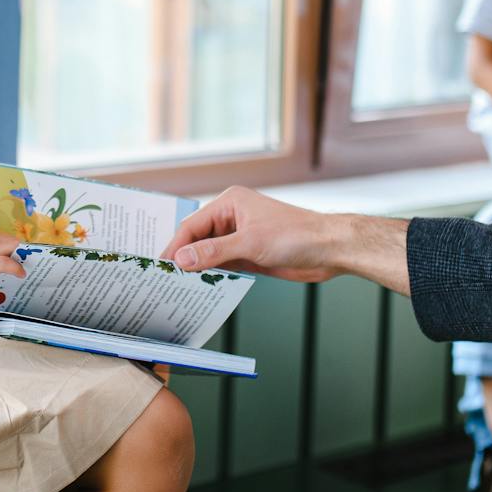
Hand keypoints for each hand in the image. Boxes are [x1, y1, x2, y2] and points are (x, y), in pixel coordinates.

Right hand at [0, 227, 24, 293]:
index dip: (7, 246)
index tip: (14, 254)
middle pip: (8, 240)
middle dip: (20, 250)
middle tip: (29, 261)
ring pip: (11, 248)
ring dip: (22, 258)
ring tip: (29, 267)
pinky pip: (5, 263)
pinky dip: (16, 268)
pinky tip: (21, 274)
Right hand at [161, 186, 336, 280]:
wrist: (329, 249)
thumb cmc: (296, 235)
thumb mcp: (250, 243)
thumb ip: (214, 252)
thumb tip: (183, 258)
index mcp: (230, 203)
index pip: (193, 225)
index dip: (177, 245)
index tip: (162, 263)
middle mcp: (232, 218)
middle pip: (198, 238)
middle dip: (184, 256)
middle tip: (165, 276)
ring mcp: (240, 237)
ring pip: (209, 253)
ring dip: (198, 268)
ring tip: (178, 285)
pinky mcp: (249, 255)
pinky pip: (223, 265)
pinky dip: (213, 275)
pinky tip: (202, 287)